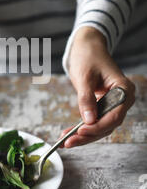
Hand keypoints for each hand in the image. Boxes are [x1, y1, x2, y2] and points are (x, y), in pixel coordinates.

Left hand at [60, 27, 134, 147]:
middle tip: (68, 142)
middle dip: (88, 136)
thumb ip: (86, 98)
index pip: (115, 115)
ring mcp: (114, 104)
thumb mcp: (85, 77)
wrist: (87, 46)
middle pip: (108, 125)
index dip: (98, 127)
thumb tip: (88, 121)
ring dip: (83, 136)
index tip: (81, 132)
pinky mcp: (104, 106)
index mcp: (124, 89)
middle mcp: (122, 99)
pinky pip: (95, 121)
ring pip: (101, 127)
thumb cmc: (88, 57)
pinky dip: (82, 129)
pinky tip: (68, 135)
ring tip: (64, 141)